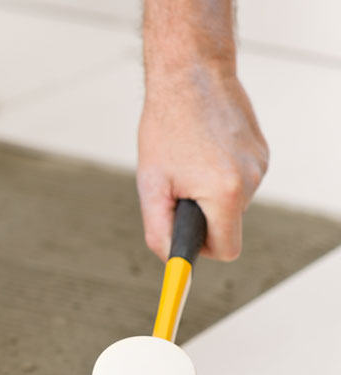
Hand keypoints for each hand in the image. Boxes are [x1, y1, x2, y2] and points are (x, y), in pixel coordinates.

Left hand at [137, 67, 268, 260]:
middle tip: (177, 189)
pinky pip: (238, 180)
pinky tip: (202, 150)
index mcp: (226, 193)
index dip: (202, 249)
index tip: (185, 241)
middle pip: (228, 226)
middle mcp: (251, 180)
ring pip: (231, 202)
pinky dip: (218, 174)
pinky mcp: (262, 151)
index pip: (226, 250)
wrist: (190, 75)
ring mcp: (260, 164)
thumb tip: (170, 259)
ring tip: (187, 162)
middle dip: (201, 217)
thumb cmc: (166, 127)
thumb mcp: (151, 185)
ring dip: (208, 192)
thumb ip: (159, 230)